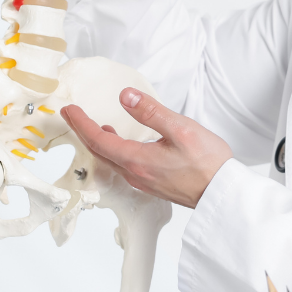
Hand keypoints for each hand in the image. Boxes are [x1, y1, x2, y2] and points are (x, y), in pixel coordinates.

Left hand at [61, 88, 230, 207]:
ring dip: (98, 141)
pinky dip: (114, 150)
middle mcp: (136, 174)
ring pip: (111, 160)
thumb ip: (151, 111)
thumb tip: (126, 96)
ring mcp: (144, 181)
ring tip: (93, 126)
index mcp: (138, 160)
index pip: (98, 139)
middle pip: (99, 151)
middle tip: (72, 115)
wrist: (223, 194)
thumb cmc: (208, 163)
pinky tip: (121, 143)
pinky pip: (124, 165)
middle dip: (83, 131)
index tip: (68, 109)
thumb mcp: (181, 129)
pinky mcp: (153, 183)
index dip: (81, 123)